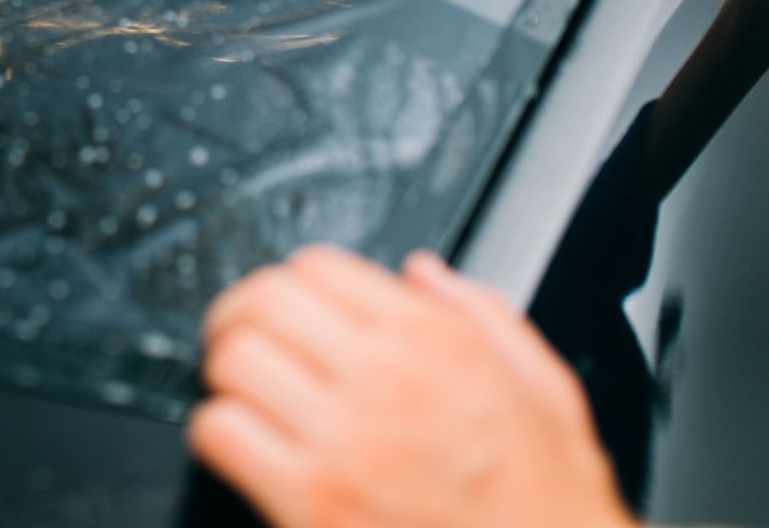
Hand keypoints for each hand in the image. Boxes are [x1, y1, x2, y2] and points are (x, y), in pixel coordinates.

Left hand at [189, 246, 635, 527]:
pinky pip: (222, 434)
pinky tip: (244, 442)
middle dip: (243, 312)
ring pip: (234, 362)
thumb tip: (424, 272)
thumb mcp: (545, 389)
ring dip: (228, 371)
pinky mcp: (308, 502)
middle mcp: (381, 379)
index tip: (292, 304)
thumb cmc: (550, 502)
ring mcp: (340, 441)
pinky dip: (218, 431)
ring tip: (242, 387)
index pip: (317, 266)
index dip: (294, 281)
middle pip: (263, 301)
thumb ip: (483, 315)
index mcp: (434, 342)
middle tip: (244, 333)